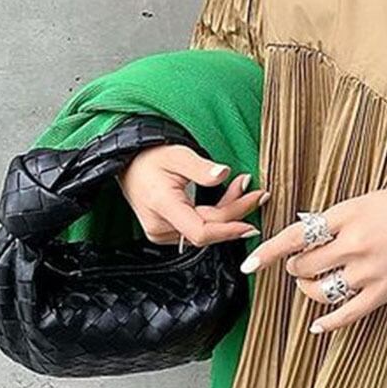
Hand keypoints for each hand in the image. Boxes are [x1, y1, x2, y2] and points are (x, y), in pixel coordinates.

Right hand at [115, 143, 269, 245]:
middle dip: (236, 211)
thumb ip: (201, 167)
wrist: (129, 162)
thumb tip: (223, 174)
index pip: (201, 232)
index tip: (252, 221)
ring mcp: (162, 233)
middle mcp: (160, 227)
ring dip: (228, 213)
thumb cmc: (150, 157)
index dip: (230, 229)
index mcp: (162, 207)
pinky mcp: (167, 233)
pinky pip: (198, 229)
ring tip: (244, 190)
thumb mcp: (178, 154)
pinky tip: (229, 200)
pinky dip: (216, 217)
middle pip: (208, 230)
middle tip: (257, 194)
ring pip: (206, 231)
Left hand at [238, 183, 386, 333]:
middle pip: (304, 265)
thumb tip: (310, 230)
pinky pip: (348, 313)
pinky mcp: (385, 291)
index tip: (249, 264)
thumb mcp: (372, 199)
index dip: (268, 252)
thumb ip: (341, 216)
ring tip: (310, 285)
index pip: (296, 235)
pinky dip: (328, 323)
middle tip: (298, 266)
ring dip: (308, 290)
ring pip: (320, 291)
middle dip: (294, 268)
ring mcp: (369, 270)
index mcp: (348, 214)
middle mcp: (354, 243)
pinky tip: (318, 326)